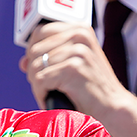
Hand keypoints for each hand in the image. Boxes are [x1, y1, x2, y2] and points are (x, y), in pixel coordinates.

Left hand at [19, 22, 136, 136]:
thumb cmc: (93, 88)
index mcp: (80, 29)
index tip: (37, 67)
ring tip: (48, 93)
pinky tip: (50, 98)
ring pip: (35, 65)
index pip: (40, 31)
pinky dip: (41, 93)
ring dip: (37, 83)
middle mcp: (79, 35)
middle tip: (43, 85)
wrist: (114, 107)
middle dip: (33, 69)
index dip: (33, 50)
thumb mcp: (74, 64)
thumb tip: (22, 61)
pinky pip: (40, 80)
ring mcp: (77, 51)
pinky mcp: (72, 69)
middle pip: (34, 49)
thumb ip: (49, 57)